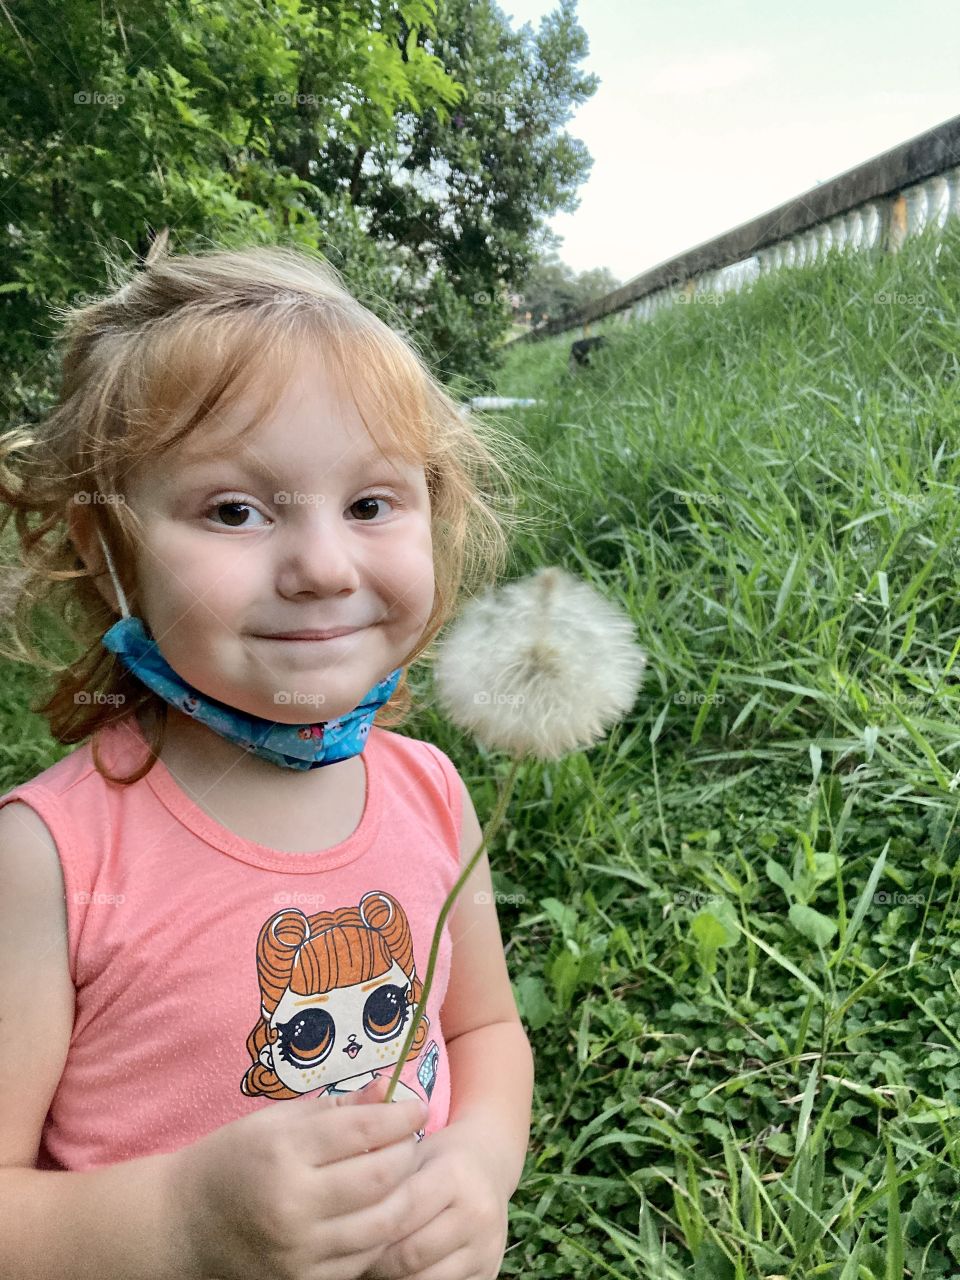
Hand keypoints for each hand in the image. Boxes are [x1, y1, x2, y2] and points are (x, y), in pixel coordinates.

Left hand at [361, 1118, 508, 1279]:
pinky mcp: (490, 1272)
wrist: (490, 1165)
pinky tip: (400, 1273)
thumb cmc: (440, 1159)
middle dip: (377, 1259)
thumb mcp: (415, 1154)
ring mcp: (487, 1247)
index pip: (402, 1209)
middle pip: (412, 1252)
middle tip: (352, 1256)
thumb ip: (386, 1180)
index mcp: (456, 1175)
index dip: (370, 1224)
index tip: (345, 1229)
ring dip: (394, 1279)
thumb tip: (343, 1214)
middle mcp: (478, 1213)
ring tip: (374, 1265)